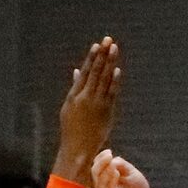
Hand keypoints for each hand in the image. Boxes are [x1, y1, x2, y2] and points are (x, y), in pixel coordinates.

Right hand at [58, 37, 121, 173]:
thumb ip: (76, 87)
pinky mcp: (106, 112)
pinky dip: (114, 81)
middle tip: (108, 40)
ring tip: (114, 49)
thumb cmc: (72, 126)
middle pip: (96, 72)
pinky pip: (111, 93)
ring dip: (110, 63)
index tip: (97, 45)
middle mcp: (85, 97)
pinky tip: (117, 70)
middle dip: (102, 55)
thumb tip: (78, 71)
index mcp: (74, 95)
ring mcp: (96, 104)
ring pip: (104, 79)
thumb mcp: (69, 106)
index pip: (85, 72)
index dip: (92, 58)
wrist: (78, 147)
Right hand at [91, 150, 153, 187]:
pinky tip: (116, 174)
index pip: (96, 166)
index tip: (109, 151)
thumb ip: (121, 164)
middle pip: (95, 173)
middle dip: (101, 163)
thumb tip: (111, 159)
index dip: (100, 158)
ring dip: (106, 171)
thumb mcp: (130, 171)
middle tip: (109, 155)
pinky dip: (111, 182)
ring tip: (113, 165)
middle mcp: (103, 186)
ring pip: (100, 182)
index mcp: (105, 178)